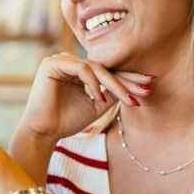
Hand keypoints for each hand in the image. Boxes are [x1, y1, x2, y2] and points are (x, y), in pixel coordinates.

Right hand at [19, 52, 152, 141]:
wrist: (43, 133)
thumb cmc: (66, 121)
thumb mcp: (97, 105)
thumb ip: (113, 92)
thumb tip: (134, 84)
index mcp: (77, 70)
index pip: (106, 71)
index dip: (128, 79)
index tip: (149, 87)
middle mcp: (69, 62)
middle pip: (104, 67)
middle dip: (128, 79)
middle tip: (147, 88)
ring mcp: (60, 60)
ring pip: (96, 67)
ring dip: (115, 83)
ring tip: (128, 100)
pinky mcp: (52, 64)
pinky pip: (82, 68)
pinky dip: (94, 83)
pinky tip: (101, 97)